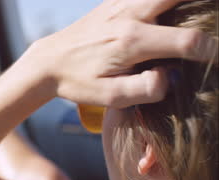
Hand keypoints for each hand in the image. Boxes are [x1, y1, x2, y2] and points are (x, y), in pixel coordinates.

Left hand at [29, 0, 217, 107]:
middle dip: (205, 10)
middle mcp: (129, 15)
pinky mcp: (115, 0)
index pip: (187, 40)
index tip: (212, 58)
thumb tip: (169, 76)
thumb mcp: (108, 97)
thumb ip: (144, 90)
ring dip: (184, 1)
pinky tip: (167, 13)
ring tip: (195, 16)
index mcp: (131, 42)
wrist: (49, 61)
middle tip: (210, 25)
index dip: (209, 50)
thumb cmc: (78, 82)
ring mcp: (121, 3)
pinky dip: (164, 0)